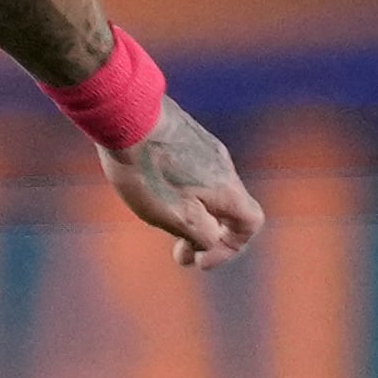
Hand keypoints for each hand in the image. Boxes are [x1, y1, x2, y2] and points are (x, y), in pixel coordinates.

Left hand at [99, 99, 263, 269]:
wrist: (126, 116)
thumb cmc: (149, 172)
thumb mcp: (176, 217)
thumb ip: (202, 234)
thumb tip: (211, 241)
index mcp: (227, 189)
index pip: (251, 223)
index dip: (232, 248)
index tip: (201, 261)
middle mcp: (223, 165)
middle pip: (227, 209)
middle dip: (206, 236)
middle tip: (179, 254)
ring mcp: (204, 147)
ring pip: (207, 190)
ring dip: (191, 214)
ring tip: (161, 222)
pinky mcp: (183, 134)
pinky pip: (191, 172)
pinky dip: (180, 191)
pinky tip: (151, 191)